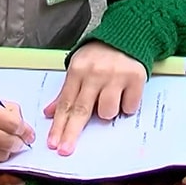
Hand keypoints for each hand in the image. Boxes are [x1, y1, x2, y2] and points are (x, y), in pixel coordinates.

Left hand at [44, 41, 146, 155]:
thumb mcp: (79, 67)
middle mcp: (96, 73)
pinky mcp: (136, 78)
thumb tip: (50, 113)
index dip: (59, 125)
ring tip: (110, 96)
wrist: (129, 34)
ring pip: (107, 112)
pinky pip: (128, 107)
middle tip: (65, 150)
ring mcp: (116, 76)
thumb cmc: (100, 54)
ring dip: (107, 112)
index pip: (66, 103)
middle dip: (72, 132)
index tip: (53, 143)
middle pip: (81, 110)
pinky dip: (126, 105)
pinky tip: (125, 93)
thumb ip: (66, 91)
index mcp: (78, 70)